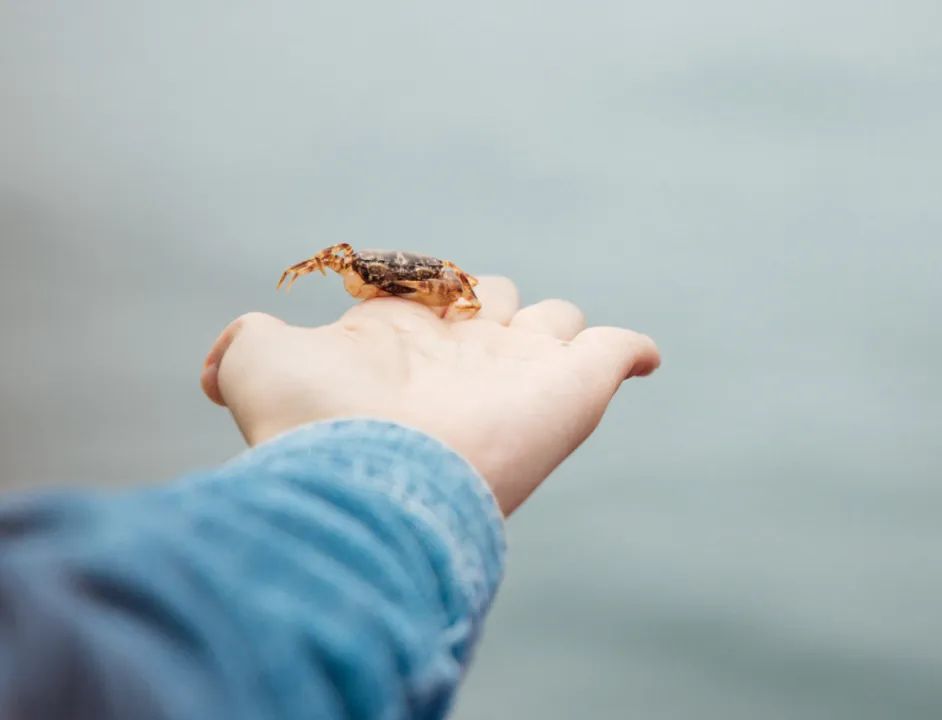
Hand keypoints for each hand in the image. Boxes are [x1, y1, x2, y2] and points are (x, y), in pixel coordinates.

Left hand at [199, 277, 660, 515]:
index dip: (424, 291)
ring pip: (556, 324)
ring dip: (553, 326)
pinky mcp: (576, 383)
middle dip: (491, 304)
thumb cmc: (318, 421)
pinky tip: (639, 358)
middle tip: (471, 319)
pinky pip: (617, 350)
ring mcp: (524, 369)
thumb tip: (219, 365)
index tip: (401, 296)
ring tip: (550, 345)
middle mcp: (468, 355)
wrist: (379, 476)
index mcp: (411, 342)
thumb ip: (245, 343)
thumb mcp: (260, 362)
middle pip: (501, 307)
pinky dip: (632, 351)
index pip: (433, 299)